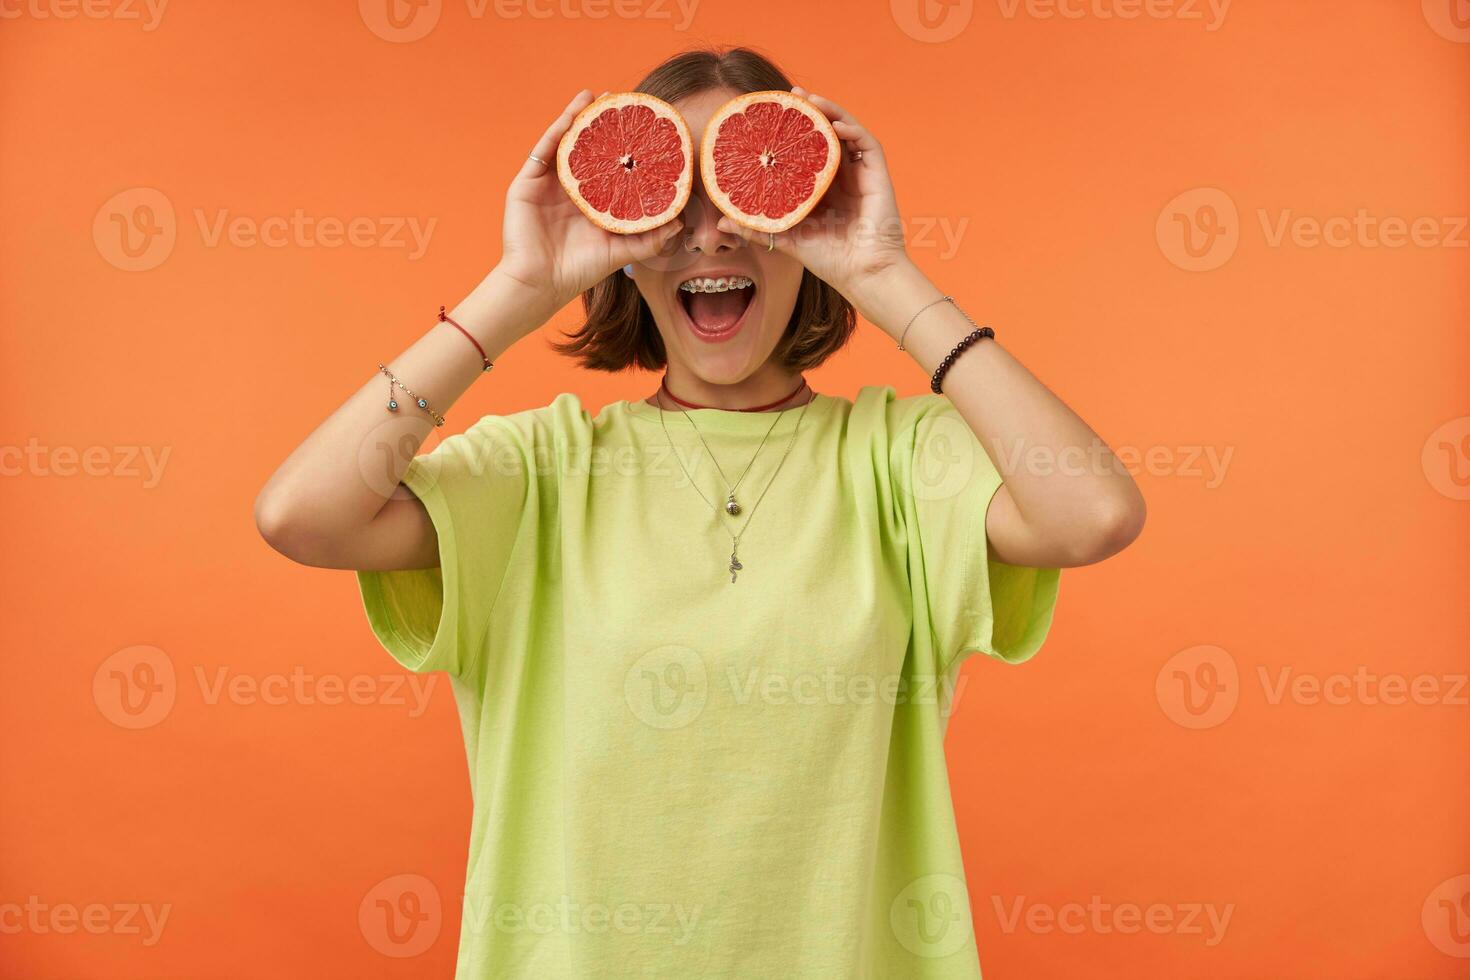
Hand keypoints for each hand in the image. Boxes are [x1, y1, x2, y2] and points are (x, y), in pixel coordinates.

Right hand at [495, 89, 685, 325]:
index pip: (610, 166)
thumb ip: (649, 239)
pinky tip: (573, 114)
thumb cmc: (578, 271)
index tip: (644, 126)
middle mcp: (570, 189)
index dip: (624, 147)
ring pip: (566, 143)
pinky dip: (559, 130)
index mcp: (591, 202)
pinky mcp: (527, 183)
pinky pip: (544, 150)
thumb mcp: (621, 253)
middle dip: (603, 124)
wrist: (539, 284)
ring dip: (579, 117)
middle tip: (622, 100)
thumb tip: (680, 223)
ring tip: (596, 96)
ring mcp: (547, 184)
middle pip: (588, 148)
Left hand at [714, 87, 910, 304]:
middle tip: (791, 95)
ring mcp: (861, 174)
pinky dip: (852, 129)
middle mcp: (842, 176)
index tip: (772, 115)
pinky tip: (835, 125)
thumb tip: (721, 222)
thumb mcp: (786, 237)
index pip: (808, 149)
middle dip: (812, 110)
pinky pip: (867, 144)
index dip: (794, 129)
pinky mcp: (878, 176)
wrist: (862, 273)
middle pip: (827, 133)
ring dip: (831, 112)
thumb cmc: (829, 260)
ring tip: (810, 100)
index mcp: (823, 187)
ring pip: (847, 131)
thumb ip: (756, 227)